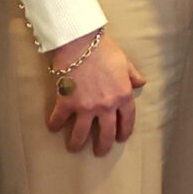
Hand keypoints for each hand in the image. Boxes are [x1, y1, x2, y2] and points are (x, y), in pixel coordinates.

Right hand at [44, 29, 148, 154]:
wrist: (80, 42)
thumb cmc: (103, 49)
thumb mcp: (124, 62)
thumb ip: (132, 75)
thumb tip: (140, 82)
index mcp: (123, 96)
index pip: (127, 121)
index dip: (124, 132)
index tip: (120, 139)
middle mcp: (106, 106)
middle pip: (106, 134)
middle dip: (103, 146)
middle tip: (99, 152)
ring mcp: (86, 106)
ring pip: (81, 134)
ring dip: (77, 143)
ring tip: (74, 148)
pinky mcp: (67, 102)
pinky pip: (59, 119)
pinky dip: (54, 125)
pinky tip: (52, 128)